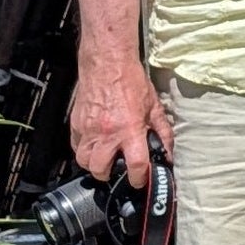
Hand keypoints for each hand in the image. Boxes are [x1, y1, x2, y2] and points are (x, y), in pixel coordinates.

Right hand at [69, 61, 173, 189]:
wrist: (107, 63)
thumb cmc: (131, 81)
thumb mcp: (154, 106)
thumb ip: (162, 130)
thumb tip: (168, 150)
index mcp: (129, 129)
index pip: (135, 164)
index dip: (140, 178)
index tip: (140, 181)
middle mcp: (106, 133)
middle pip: (100, 169)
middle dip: (109, 175)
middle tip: (117, 170)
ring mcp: (88, 129)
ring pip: (84, 161)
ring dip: (94, 164)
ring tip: (104, 158)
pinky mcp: (76, 123)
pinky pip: (75, 146)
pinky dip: (84, 150)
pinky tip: (94, 144)